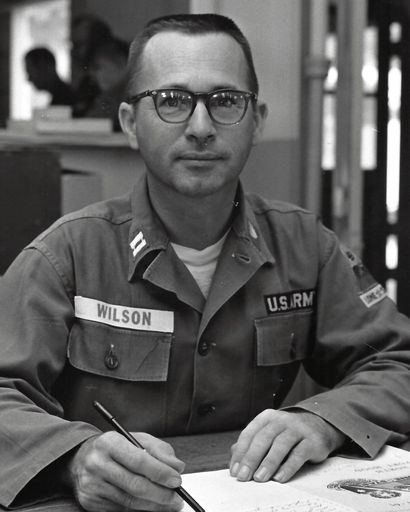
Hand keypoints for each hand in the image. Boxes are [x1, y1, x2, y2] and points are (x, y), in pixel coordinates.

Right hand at [64, 431, 184, 511]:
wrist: (80, 458)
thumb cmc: (114, 447)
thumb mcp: (136, 439)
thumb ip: (159, 450)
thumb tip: (177, 467)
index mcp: (109, 442)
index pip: (139, 461)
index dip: (160, 472)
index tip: (177, 480)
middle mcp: (97, 464)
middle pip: (135, 485)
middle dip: (161, 494)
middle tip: (177, 497)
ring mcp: (92, 485)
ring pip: (129, 501)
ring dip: (154, 505)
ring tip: (170, 503)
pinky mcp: (90, 502)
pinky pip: (121, 509)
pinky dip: (140, 509)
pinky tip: (152, 505)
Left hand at [230, 409, 344, 483]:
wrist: (318, 427)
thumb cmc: (287, 433)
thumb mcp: (269, 434)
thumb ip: (252, 444)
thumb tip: (234, 457)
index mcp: (267, 417)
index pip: (249, 434)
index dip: (241, 453)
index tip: (235, 471)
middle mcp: (281, 420)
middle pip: (263, 439)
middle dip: (251, 459)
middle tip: (244, 477)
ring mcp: (297, 429)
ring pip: (280, 445)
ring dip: (268, 463)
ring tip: (260, 478)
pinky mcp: (312, 440)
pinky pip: (299, 454)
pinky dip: (288, 466)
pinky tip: (280, 477)